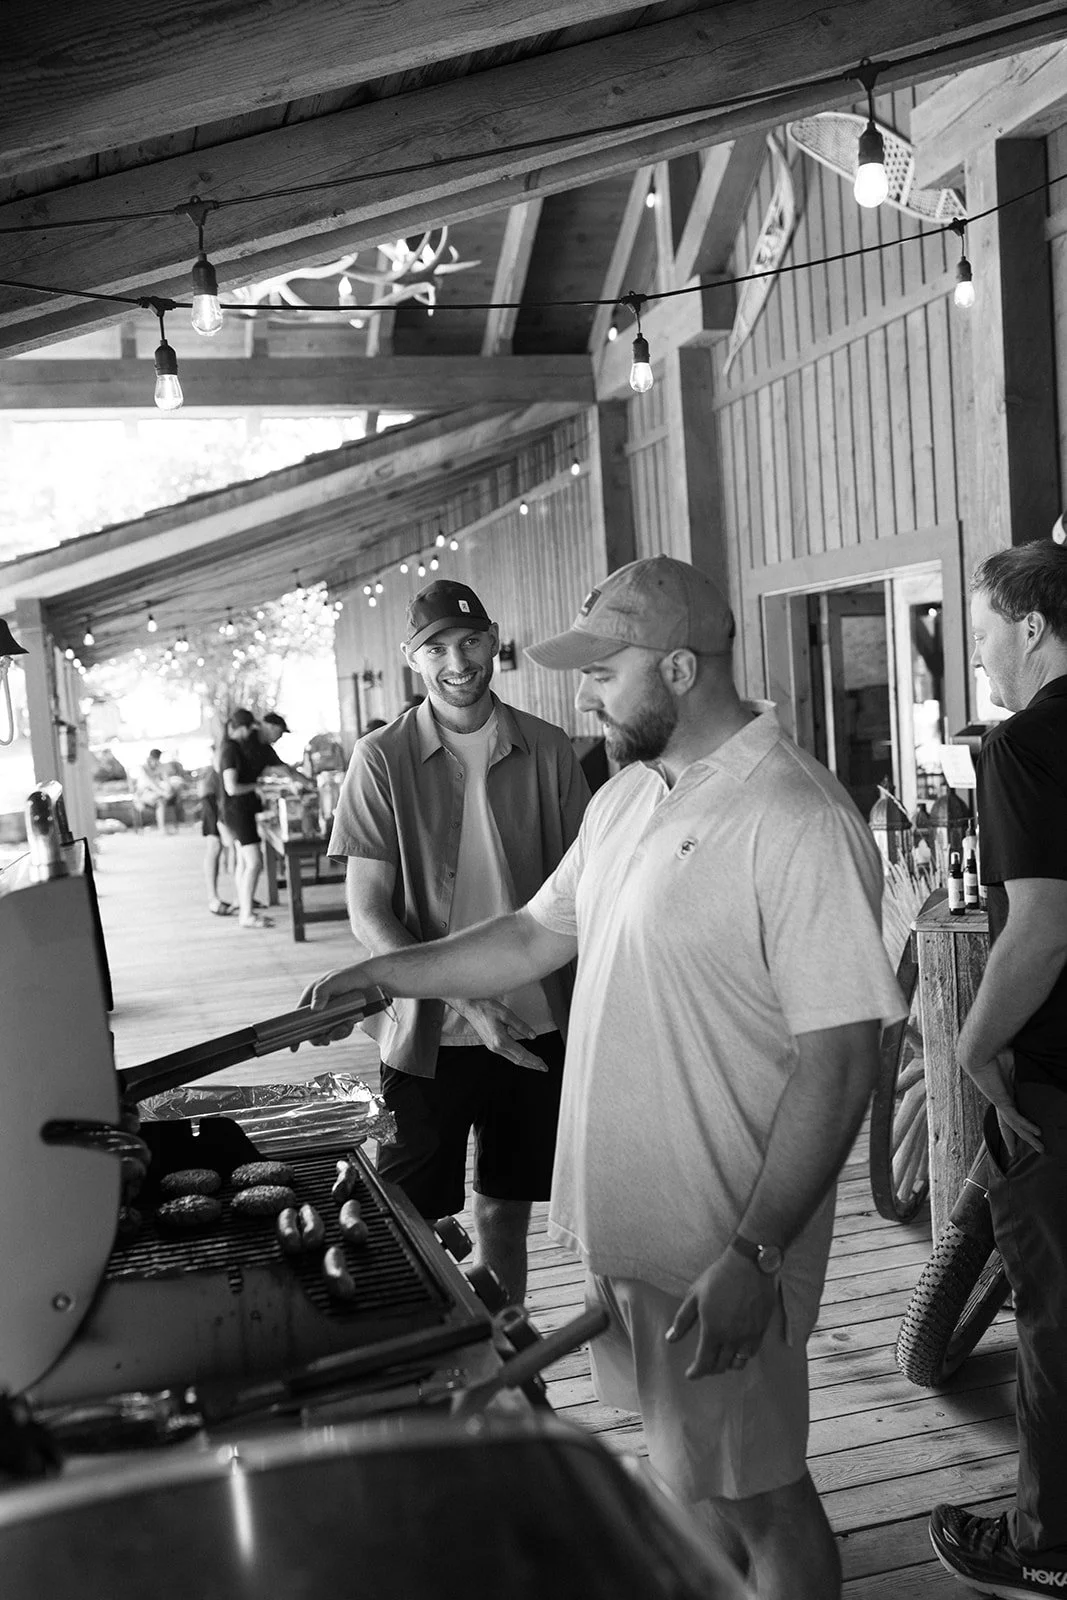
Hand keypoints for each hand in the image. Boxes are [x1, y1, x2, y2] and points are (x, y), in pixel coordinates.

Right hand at [293, 965, 374, 1048]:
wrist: (369, 981)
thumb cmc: (348, 977)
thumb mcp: (333, 981)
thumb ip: (322, 992)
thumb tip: (314, 1009)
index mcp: (310, 997)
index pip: (296, 1017)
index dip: (294, 1032)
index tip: (294, 1047)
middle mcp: (317, 1008)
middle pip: (310, 1030)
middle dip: (319, 1037)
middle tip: (327, 1039)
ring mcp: (328, 1015)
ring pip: (325, 1033)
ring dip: (335, 1034)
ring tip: (346, 1025)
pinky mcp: (339, 1020)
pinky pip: (338, 1032)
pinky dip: (343, 1031)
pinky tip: (350, 1023)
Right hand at [450, 999, 545, 1070]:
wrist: (470, 1007)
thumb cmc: (486, 1008)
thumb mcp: (506, 1014)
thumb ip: (521, 1026)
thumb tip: (532, 1036)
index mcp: (501, 1040)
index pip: (522, 1054)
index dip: (534, 1060)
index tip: (543, 1065)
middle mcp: (496, 1047)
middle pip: (518, 1060)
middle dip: (531, 1065)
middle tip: (543, 1068)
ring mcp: (493, 1047)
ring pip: (512, 1059)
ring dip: (525, 1062)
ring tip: (535, 1064)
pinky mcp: (491, 1045)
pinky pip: (507, 1055)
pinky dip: (517, 1057)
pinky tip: (522, 1056)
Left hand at [665, 1251, 777, 1378]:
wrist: (749, 1265)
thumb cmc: (719, 1277)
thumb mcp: (694, 1295)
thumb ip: (682, 1320)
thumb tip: (670, 1339)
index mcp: (713, 1331)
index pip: (704, 1363)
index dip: (696, 1372)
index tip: (690, 1375)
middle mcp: (732, 1338)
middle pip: (720, 1366)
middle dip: (710, 1369)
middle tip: (703, 1365)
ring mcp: (748, 1335)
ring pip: (738, 1363)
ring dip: (727, 1364)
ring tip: (721, 1359)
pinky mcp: (761, 1330)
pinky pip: (751, 1352)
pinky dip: (742, 1356)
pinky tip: (737, 1349)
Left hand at [963, 1047, 1043, 1151]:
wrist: (978, 1050)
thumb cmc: (994, 1053)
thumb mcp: (1014, 1065)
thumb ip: (1023, 1072)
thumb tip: (1037, 1071)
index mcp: (1004, 1095)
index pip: (1010, 1116)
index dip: (1016, 1127)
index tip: (1021, 1137)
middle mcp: (1001, 1102)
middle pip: (1009, 1127)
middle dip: (1017, 1141)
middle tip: (1024, 1154)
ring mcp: (1000, 1102)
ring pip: (1014, 1127)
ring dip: (1028, 1138)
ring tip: (1041, 1148)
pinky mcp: (1001, 1100)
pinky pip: (1015, 1117)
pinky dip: (1026, 1125)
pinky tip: (1037, 1133)